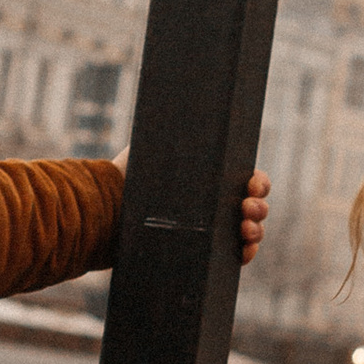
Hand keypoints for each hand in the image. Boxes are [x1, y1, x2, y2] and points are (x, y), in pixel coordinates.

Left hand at [101, 151, 269, 266]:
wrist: (105, 215)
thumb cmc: (128, 179)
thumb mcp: (153, 148)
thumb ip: (176, 135)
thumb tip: (194, 107)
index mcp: (211, 178)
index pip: (247, 179)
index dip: (258, 183)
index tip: (251, 185)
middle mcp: (215, 203)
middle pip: (253, 205)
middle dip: (259, 207)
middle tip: (247, 207)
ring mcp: (211, 231)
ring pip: (249, 231)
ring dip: (256, 230)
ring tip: (245, 229)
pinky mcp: (204, 255)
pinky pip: (235, 257)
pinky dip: (246, 254)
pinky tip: (244, 250)